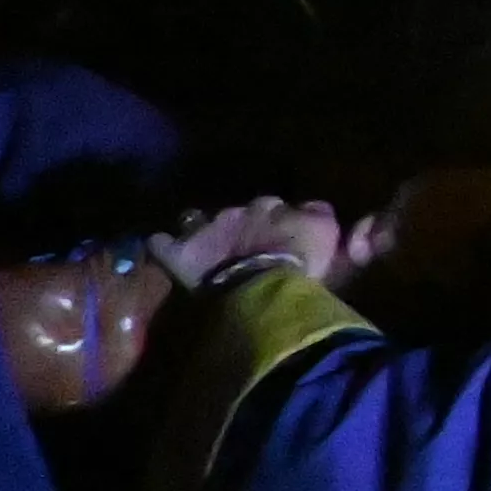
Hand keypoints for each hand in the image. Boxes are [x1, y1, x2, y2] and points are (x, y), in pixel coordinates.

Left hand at [154, 196, 348, 290]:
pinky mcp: (181, 254)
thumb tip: (313, 206)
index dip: (278, 223)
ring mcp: (207, 230)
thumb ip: (320, 213)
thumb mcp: (328, 233)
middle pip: (237, 212)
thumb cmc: (302, 263)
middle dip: (239, 225)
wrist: (264, 284)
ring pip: (197, 219)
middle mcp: (239, 210)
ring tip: (203, 245)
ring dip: (200, 229)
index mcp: (274, 206)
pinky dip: (163, 245)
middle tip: (245, 247)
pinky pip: (162, 244)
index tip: (282, 240)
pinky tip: (162, 248)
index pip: (276, 207)